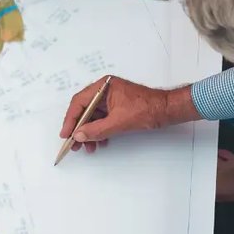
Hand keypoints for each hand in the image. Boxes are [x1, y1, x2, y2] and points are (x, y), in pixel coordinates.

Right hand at [58, 76, 184, 152]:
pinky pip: (103, 119)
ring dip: (90, 132)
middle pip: (85, 109)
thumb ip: (97, 130)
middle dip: (80, 128)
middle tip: (75, 144)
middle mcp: (105, 89)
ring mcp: (111, 98)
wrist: (167, 110)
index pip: (79, 101)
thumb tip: (79, 135)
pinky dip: (100, 131)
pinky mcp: (117, 107)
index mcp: (104, 86)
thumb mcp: (118, 122)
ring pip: (94, 116)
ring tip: (89, 147)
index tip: (66, 134)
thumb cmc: (147, 109)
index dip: (70, 119)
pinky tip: (100, 142)